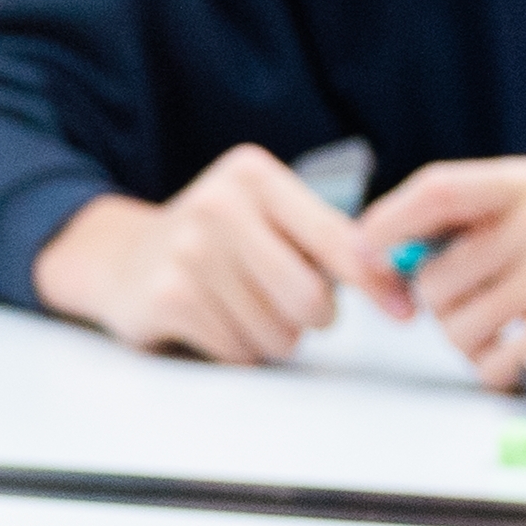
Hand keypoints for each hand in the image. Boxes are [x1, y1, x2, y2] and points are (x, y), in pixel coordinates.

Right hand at [29, 143, 378, 365]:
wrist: (122, 259)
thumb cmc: (217, 242)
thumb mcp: (266, 216)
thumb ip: (327, 240)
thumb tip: (397, 284)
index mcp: (254, 175)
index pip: (336, 237)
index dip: (376, 280)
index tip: (402, 309)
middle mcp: (219, 204)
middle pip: (310, 298)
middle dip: (312, 316)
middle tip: (290, 304)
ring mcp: (189, 250)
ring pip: (277, 332)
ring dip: (272, 337)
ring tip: (243, 309)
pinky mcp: (168, 296)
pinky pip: (239, 351)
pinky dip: (237, 349)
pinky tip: (214, 321)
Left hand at [371, 153, 525, 386]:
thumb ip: (468, 227)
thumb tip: (376, 250)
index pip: (439, 189)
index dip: (388, 221)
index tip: (363, 251)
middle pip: (436, 275)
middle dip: (443, 309)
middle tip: (485, 312)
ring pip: (457, 325)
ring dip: (471, 345)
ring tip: (512, 333)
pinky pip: (495, 360)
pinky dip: (499, 371)